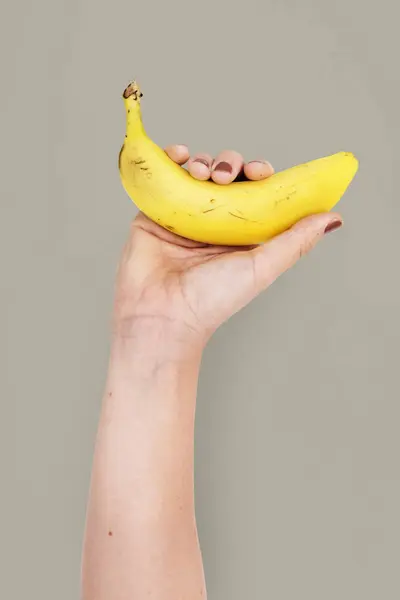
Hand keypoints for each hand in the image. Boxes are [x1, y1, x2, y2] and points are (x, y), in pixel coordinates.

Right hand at [113, 146, 341, 345]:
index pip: (254, 192)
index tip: (261, 171)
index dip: (259, 174)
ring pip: (198, 172)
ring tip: (202, 173)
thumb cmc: (212, 299)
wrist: (163, 314)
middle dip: (230, 165)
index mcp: (240, 234)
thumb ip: (295, 241)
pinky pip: (165, 177)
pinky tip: (180, 156)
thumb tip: (333, 217)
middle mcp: (213, 222)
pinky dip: (172, 159)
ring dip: (203, 162)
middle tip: (225, 175)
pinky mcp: (156, 212)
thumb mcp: (261, 267)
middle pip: (227, 177)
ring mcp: (183, 215)